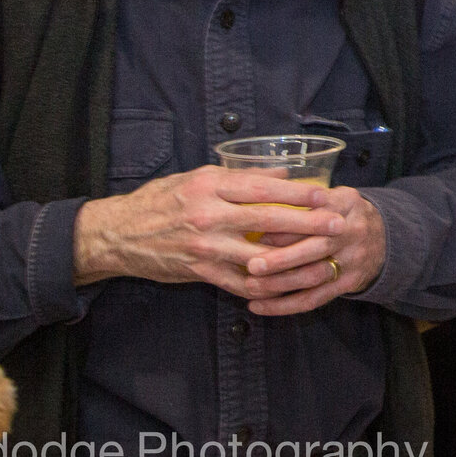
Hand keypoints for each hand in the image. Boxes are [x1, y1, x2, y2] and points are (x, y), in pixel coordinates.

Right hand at [75, 167, 349, 300]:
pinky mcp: (199, 271)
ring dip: (293, 259)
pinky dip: (265, 283)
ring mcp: (204, 246)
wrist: (118, 233)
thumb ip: (239, 176)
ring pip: (257, 254)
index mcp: (209, 186)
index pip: (262, 188)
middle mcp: (208, 215)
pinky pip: (238, 281)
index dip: (297, 192)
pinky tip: (287, 283)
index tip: (325, 195)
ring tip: (322, 259)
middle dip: (307, 223)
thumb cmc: (160, 200)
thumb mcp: (196, 177)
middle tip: (337, 225)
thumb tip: (282, 173)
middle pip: (267, 220)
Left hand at [242, 186, 385, 316]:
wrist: (387, 239)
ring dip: (279, 284)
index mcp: (346, 203)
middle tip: (251, 265)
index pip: (314, 214)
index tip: (256, 232)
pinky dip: (285, 306)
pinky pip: (314, 299)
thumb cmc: (343, 215)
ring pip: (313, 276)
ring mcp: (353, 260)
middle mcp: (352, 231)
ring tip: (250, 287)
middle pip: (316, 247)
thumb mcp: (333, 196)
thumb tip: (258, 209)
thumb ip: (304, 199)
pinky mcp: (348, 283)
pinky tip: (260, 307)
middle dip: (281, 258)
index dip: (284, 225)